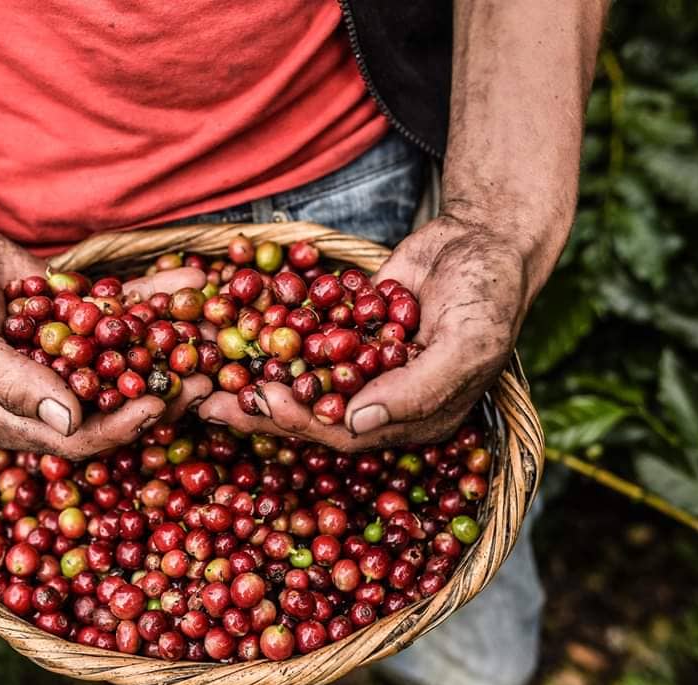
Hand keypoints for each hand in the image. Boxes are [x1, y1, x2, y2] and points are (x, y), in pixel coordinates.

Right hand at [0, 223, 209, 459]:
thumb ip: (15, 383)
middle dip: (162, 394)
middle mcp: (55, 394)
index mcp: (22, 419)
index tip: (155, 407)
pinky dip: (157, 299)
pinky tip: (190, 285)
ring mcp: (75, 356)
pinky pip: (127, 313)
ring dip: (172, 348)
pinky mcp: (86, 319)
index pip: (79, 439)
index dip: (119, 428)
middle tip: (205, 379)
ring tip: (212, 335)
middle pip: (118, 405)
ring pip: (131, 359)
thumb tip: (70, 421)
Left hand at [197, 215, 531, 449]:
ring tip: (208, 380)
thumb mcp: (467, 344)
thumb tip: (357, 422)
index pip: (349, 433)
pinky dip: (270, 342)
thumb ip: (417, 388)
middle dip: (264, 409)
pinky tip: (230, 339)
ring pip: (300, 381)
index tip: (265, 400)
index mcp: (414, 417)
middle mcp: (381, 399)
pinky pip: (303, 342)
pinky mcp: (345, 332)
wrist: (483, 239)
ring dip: (257, 381)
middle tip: (213, 400)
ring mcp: (361, 366)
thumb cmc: (490, 296)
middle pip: (313, 414)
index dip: (304, 421)